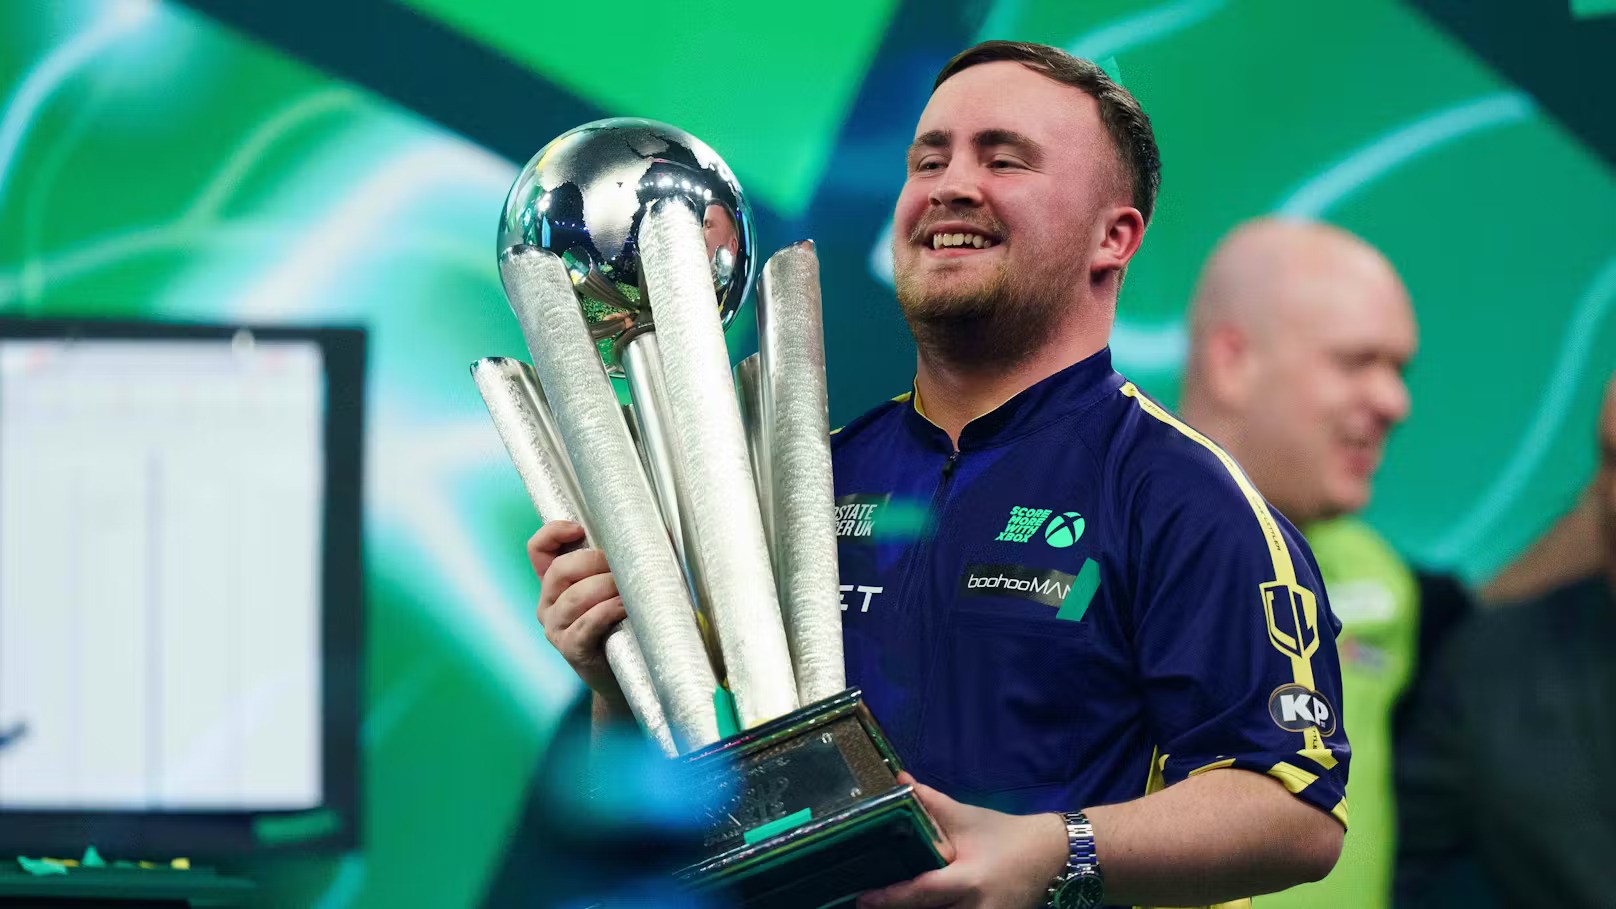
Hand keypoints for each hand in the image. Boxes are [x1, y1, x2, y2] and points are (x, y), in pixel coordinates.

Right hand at [527, 521, 627, 701]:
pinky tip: (626, 608)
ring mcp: (555, 628)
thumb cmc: (622, 625)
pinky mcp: (570, 649)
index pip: (538, 549)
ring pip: (574, 597)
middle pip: (561, 570)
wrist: (624, 677)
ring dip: (607, 587)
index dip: (553, 532)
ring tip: (630, 589)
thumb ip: (612, 564)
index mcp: (553, 585)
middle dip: (595, 562)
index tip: (580, 528)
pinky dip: (608, 611)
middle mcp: (547, 604)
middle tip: (623, 566)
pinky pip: (586, 623)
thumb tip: (644, 532)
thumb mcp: (611, 591)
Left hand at [858, 773, 1067, 908]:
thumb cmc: (1004, 833)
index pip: (922, 892)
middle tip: (863, 904)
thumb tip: (899, 780)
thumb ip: (930, 802)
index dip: (890, 897)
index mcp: (968, 879)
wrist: (1049, 854)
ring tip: (887, 906)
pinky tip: (918, 907)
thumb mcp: (967, 816)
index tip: (863, 897)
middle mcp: (976, 908)